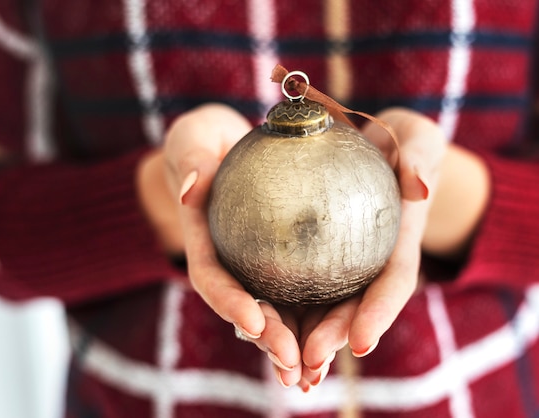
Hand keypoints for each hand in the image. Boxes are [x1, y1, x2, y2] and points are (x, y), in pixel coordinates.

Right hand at [162, 104, 306, 386]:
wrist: (231, 143)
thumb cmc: (207, 138)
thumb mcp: (194, 135)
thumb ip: (191, 156)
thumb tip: (192, 188)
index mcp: (204, 240)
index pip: (212, 277)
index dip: (230, 303)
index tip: (255, 323)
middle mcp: (230, 261)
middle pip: (246, 307)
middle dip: (268, 339)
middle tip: (293, 362)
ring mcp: (256, 265)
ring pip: (277, 309)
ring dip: (295, 342)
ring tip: (316, 371)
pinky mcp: (283, 260)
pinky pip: (303, 288)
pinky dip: (318, 316)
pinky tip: (348, 337)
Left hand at [296, 108, 446, 384]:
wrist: (375, 146)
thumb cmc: (400, 141)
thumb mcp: (416, 138)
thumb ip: (418, 156)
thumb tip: (419, 188)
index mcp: (401, 241)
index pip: (394, 282)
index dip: (380, 313)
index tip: (361, 343)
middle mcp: (374, 260)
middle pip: (356, 306)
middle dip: (336, 337)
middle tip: (308, 360)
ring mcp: (348, 261)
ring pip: (325, 303)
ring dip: (305, 335)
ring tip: (282, 360)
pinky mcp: (320, 254)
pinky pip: (298, 279)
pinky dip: (283, 304)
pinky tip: (255, 319)